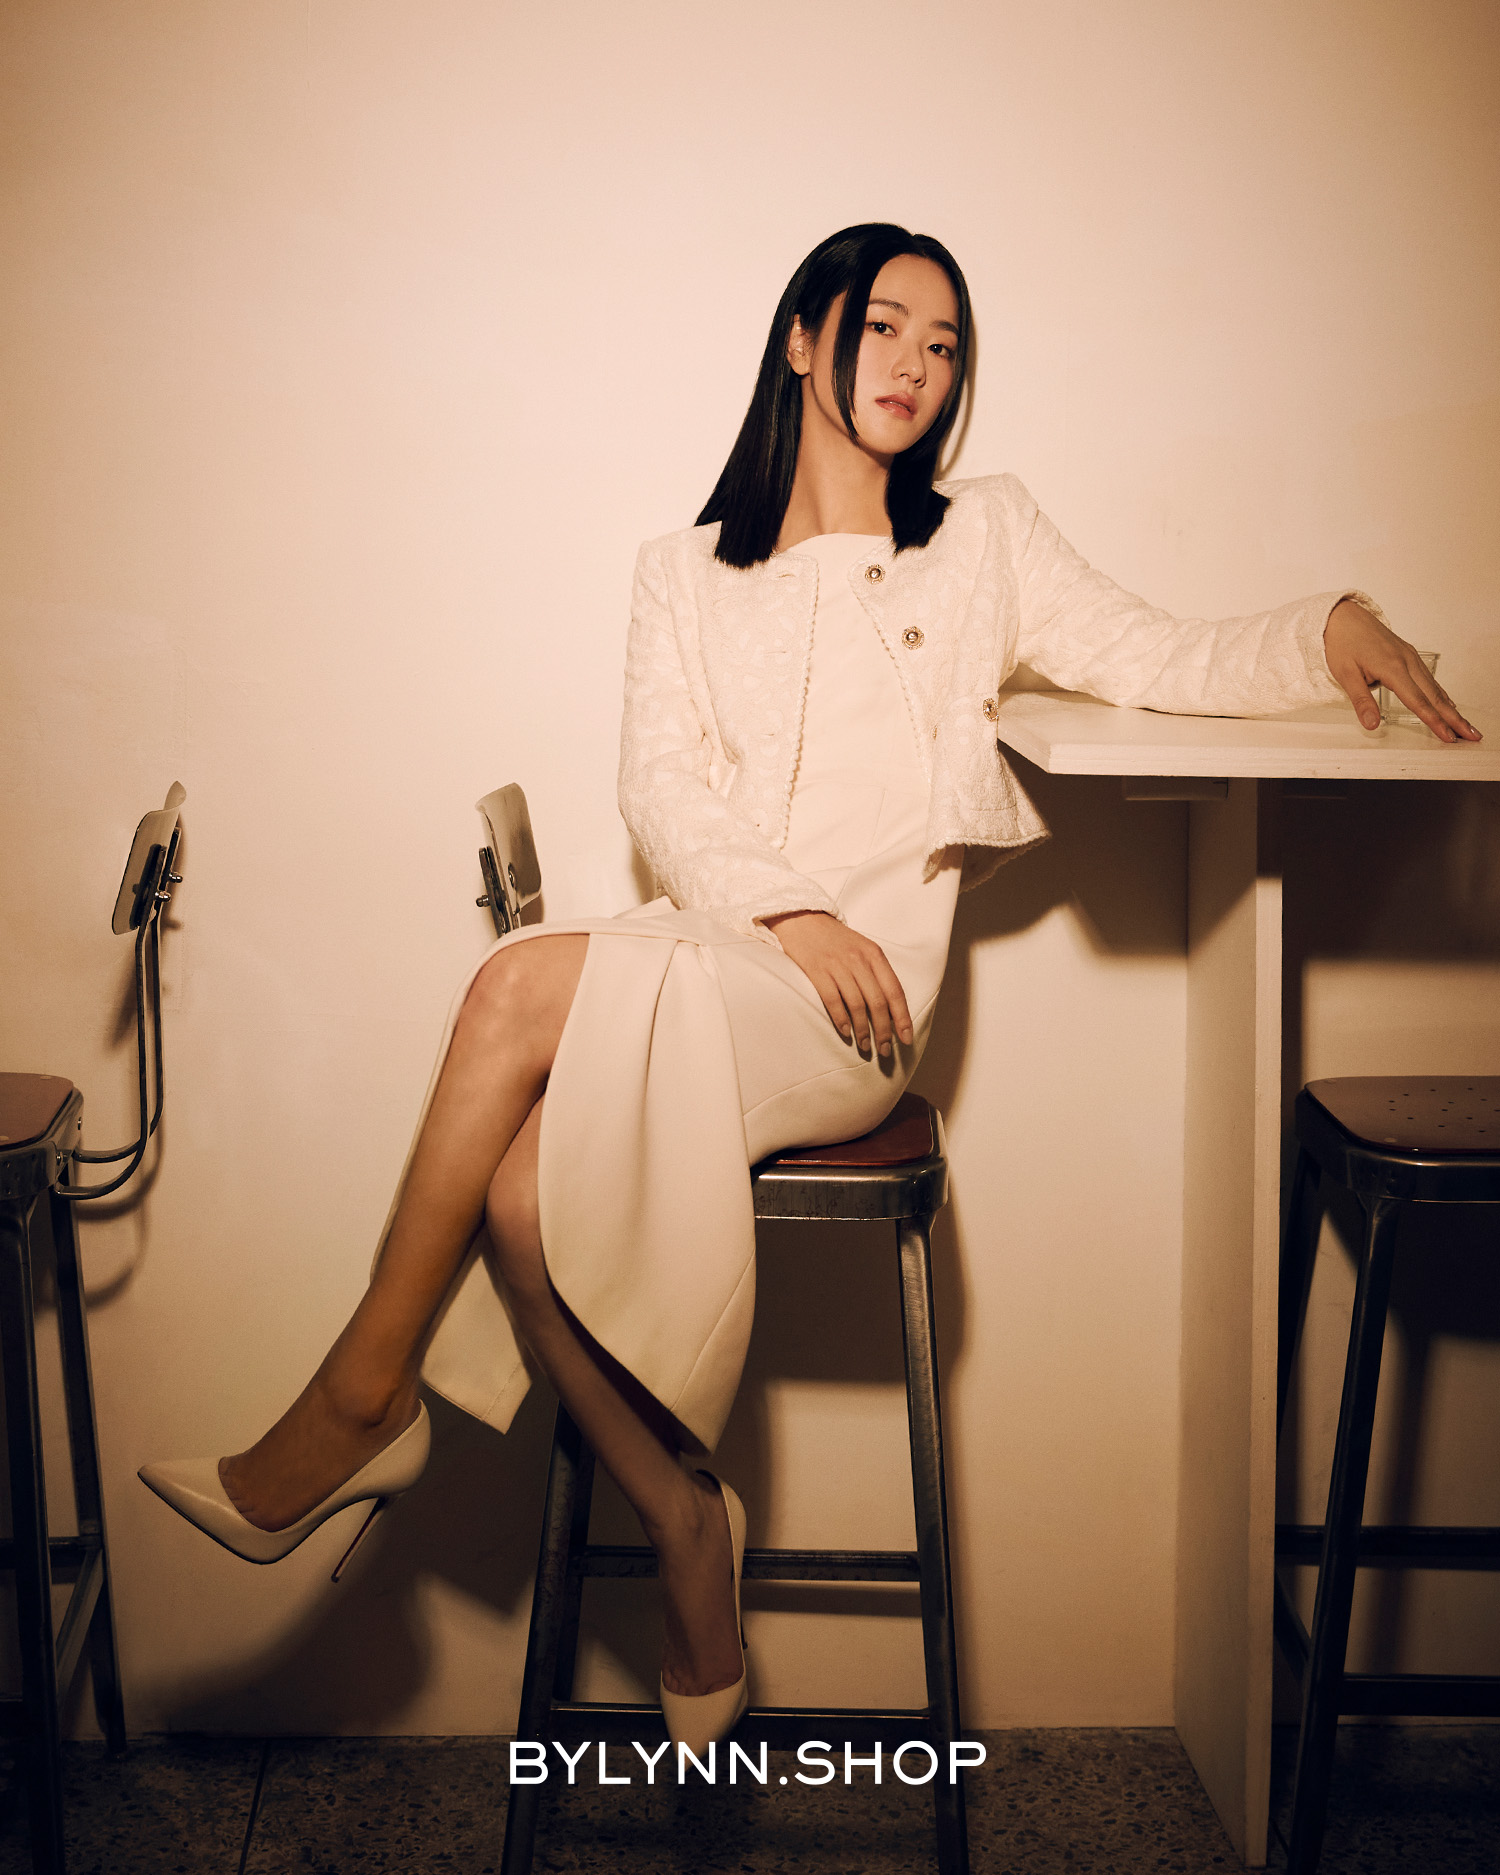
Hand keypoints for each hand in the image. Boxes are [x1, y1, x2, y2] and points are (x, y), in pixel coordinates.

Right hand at [763, 910, 914, 1057]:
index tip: (906, 1038)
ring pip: (858, 1005)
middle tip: (884, 1049)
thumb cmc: (834, 938)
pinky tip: (846, 1032)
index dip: (902, 1018)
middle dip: (884, 1030)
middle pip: (878, 1002)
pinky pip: (833, 1001)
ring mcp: (837, 965)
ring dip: (863, 1030)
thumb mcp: (861, 947)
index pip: (895, 991)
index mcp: (874, 954)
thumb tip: (888, 1007)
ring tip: (865, 1045)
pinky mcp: (817, 971)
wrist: (801, 918)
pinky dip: (841, 1019)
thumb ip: (875, 972)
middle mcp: (859, 960)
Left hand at [1323, 600, 1479, 743]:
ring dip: (1451, 707)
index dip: (1434, 721)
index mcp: (1393, 667)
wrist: (1343, 617)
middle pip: (1435, 696)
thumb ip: (1362, 701)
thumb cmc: (1342, 643)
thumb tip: (1372, 724)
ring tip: (1463, 724)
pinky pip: (1429, 678)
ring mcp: (1410, 657)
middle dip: (1454, 718)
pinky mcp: (1408, 655)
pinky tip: (1447, 703)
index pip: (1418, 701)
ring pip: (1435, 687)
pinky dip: (1441, 694)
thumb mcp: (1345, 674)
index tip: (1448, 736)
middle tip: (1471, 734)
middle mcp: (1407, 661)